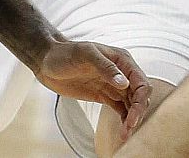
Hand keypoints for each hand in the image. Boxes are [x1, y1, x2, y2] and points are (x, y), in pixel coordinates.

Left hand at [35, 40, 151, 141]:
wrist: (47, 62)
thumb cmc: (65, 53)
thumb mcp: (85, 55)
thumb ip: (105, 67)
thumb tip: (124, 83)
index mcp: (121, 60)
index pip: (141, 81)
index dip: (140, 99)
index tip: (133, 114)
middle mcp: (121, 73)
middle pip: (139, 95)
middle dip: (138, 111)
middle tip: (129, 127)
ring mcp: (114, 85)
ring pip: (132, 105)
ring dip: (132, 119)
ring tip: (125, 134)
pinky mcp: (105, 96)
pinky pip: (121, 110)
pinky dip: (125, 120)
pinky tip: (123, 132)